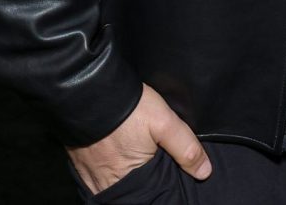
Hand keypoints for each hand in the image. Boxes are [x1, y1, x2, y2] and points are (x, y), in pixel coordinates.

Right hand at [66, 84, 211, 193]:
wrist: (87, 91)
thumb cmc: (127, 107)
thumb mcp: (164, 122)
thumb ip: (186, 148)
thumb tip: (204, 172)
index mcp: (129, 181)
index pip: (149, 197)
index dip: (160, 189)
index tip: (166, 178)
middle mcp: (107, 185)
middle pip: (132, 193)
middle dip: (144, 184)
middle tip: (153, 166)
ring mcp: (91, 176)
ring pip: (115, 186)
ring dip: (126, 178)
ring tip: (136, 161)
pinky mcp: (80, 164)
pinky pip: (98, 177)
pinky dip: (109, 171)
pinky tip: (118, 157)